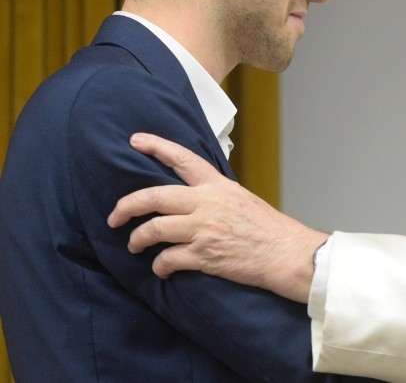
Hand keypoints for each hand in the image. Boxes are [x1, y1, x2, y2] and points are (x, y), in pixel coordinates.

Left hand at [107, 133, 326, 302]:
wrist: (285, 253)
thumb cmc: (268, 229)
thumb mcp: (241, 200)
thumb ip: (215, 196)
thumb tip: (191, 199)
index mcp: (217, 186)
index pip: (182, 159)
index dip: (156, 147)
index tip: (135, 141)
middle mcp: (207, 204)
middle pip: (154, 197)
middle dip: (127, 206)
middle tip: (114, 216)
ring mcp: (204, 230)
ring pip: (154, 229)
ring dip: (138, 239)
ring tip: (134, 244)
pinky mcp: (204, 256)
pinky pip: (168, 259)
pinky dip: (159, 266)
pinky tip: (161, 269)